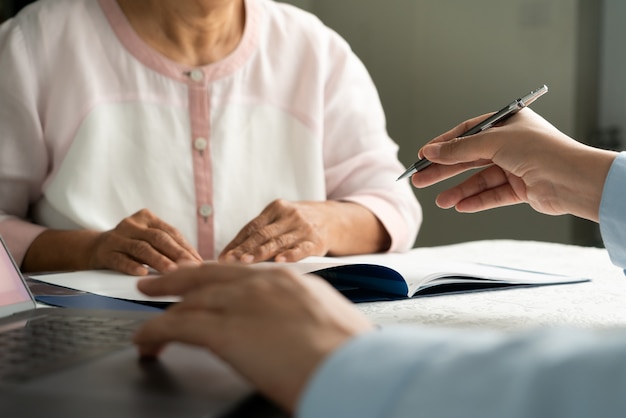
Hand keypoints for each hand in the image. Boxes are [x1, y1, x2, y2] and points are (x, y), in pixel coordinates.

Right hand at [89, 209, 201, 274]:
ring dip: (159, 260)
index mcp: (147, 218)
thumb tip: (196, 262)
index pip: (171, 232)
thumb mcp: (148, 239)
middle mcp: (132, 225)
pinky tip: (143, 273)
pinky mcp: (105, 252)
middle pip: (158, 238)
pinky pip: (120, 259)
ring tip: (172, 272)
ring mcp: (117, 238)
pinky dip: (132, 266)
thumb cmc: (130, 246)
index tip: (199, 262)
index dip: (186, 247)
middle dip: (177, 253)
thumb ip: (168, 246)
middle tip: (191, 267)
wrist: (93, 248)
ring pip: (141, 248)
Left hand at [133, 263, 373, 411]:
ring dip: (163, 307)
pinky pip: (177, 326)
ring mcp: (241, 304)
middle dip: (179, 279)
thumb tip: (298, 329)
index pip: (239, 273)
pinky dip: (155, 332)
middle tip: (157, 284)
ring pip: (190, 299)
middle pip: (208, 275)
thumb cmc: (350, 352)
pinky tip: (146, 340)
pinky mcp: (224, 332)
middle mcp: (261, 284)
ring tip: (147, 314)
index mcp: (288, 281)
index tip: (202, 280)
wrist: (353, 367)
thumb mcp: (331, 320)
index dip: (214, 277)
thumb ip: (305, 316)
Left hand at [218, 199, 389, 262]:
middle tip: (229, 261)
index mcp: (276, 208)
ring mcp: (304, 228)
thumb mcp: (281, 219)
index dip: (236, 242)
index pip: (251, 227)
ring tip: (245, 263)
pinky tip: (279, 261)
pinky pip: (301, 248)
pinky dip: (290, 255)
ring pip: (278, 242)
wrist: (335, 219)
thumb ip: (260, 233)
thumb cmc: (298, 223)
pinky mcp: (317, 241)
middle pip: (262, 234)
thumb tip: (229, 254)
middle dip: (244, 249)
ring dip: (260, 253)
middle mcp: (289, 215)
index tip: (222, 257)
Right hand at [410, 109, 617, 221]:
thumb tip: (431, 151)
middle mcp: (511, 144)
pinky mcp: (521, 188)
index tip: (423, 155)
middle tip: (420, 179)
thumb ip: (459, 148)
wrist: (572, 179)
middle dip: (444, 170)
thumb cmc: (542, 150)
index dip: (444, 145)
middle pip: (469, 157)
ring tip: (440, 200)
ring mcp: (516, 166)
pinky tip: (460, 206)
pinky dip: (476, 201)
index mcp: (507, 124)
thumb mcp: (493, 142)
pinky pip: (492, 194)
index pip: (467, 132)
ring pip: (479, 178)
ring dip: (459, 189)